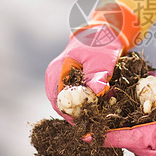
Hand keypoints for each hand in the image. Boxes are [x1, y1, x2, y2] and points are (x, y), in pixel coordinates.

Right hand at [45, 2, 139, 121]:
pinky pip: (73, 96)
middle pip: (62, 105)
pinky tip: (100, 101)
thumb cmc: (100, 44)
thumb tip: (95, 93)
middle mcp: (54, 77)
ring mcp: (59, 79)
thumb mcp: (102, 60)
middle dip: (80, 113)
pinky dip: (85, 101)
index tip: (90, 122)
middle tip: (98, 118)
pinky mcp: (67, 81)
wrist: (102, 33)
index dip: (73, 116)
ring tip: (102, 108)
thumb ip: (98, 77)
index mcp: (57, 72)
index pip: (59, 103)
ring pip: (68, 102)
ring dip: (84, 107)